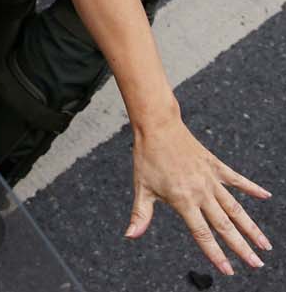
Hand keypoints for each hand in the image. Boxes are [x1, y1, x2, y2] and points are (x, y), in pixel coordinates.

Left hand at [127, 115, 271, 274]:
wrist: (157, 127)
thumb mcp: (141, 188)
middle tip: (257, 265)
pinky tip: (266, 196)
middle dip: (241, 247)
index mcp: (183, 200)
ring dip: (251, 227)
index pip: (202, 234)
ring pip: (236, 208)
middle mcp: (201, 192)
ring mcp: (210, 179)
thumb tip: (130, 235)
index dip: (215, 254)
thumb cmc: (146, 158)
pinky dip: (252, 188)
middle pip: (225, 226)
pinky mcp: (215, 166)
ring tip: (265, 245)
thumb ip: (141, 214)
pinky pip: (237, 179)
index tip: (228, 270)